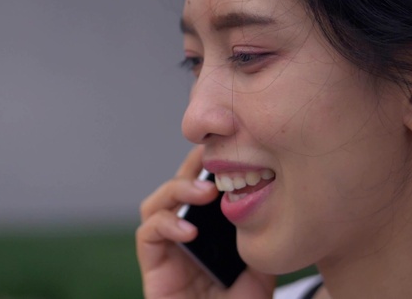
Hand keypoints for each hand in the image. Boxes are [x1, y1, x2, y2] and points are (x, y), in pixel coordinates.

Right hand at [136, 146, 274, 297]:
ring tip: (204, 193)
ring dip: (177, 191)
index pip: (201, 187)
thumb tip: (263, 200)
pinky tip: (189, 230)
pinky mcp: (152, 266)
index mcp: (208, 228)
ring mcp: (167, 248)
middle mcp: (184, 233)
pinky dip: (166, 225)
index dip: (206, 164)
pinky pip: (147, 235)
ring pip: (155, 203)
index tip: (225, 143)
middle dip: (190, 169)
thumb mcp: (259, 267)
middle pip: (176, 188)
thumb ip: (255, 238)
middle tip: (211, 158)